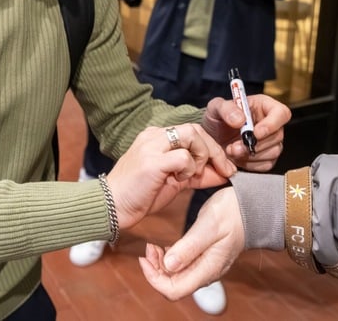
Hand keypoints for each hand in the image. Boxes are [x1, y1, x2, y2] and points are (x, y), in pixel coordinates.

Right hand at [107, 124, 236, 229]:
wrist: (111, 207)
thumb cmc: (140, 195)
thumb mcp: (174, 182)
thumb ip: (197, 175)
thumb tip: (224, 174)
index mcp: (156, 137)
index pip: (192, 131)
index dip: (212, 148)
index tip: (225, 167)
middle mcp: (153, 136)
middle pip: (195, 129)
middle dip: (215, 150)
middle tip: (225, 169)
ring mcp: (152, 145)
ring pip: (191, 135)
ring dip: (203, 156)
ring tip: (195, 174)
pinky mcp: (152, 160)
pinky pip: (183, 156)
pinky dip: (189, 169)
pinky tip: (180, 179)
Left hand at [138, 187, 244, 299]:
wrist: (252, 207)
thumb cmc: (231, 214)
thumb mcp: (207, 226)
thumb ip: (189, 247)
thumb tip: (169, 265)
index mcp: (207, 269)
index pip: (173, 290)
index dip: (153, 278)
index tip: (144, 257)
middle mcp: (206, 273)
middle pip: (173, 285)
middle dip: (155, 270)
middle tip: (149, 247)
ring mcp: (206, 267)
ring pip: (177, 277)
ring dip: (161, 265)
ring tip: (154, 245)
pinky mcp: (205, 258)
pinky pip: (184, 267)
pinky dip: (170, 259)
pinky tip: (166, 246)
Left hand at [201, 94, 288, 169]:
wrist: (212, 139)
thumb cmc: (216, 119)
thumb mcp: (215, 107)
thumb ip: (226, 109)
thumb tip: (241, 120)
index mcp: (264, 106)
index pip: (282, 113)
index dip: (272, 124)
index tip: (255, 132)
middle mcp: (272, 123)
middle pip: (277, 136)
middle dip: (255, 144)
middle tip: (234, 146)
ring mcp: (271, 142)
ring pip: (273, 152)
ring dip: (250, 155)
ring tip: (231, 150)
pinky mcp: (267, 158)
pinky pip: (266, 164)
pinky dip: (250, 164)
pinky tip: (238, 157)